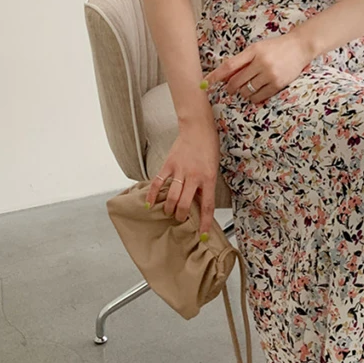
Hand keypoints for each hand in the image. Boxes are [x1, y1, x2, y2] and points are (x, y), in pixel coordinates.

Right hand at [144, 117, 219, 237]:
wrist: (198, 128)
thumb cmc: (209, 148)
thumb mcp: (213, 168)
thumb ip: (206, 185)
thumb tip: (199, 202)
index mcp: (209, 178)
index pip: (207, 206)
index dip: (205, 222)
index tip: (202, 234)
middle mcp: (194, 176)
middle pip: (186, 205)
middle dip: (181, 216)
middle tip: (180, 219)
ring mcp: (180, 170)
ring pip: (172, 197)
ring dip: (169, 208)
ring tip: (169, 212)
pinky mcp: (169, 164)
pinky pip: (158, 182)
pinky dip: (153, 195)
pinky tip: (150, 204)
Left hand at [205, 32, 311, 103]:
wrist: (299, 47)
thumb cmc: (275, 47)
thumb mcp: (257, 48)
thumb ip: (242, 60)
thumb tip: (225, 76)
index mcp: (253, 51)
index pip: (229, 66)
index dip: (216, 76)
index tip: (205, 83)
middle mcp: (261, 62)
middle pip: (236, 81)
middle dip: (230, 87)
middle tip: (230, 88)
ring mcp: (270, 74)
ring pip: (247, 91)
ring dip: (243, 92)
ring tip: (247, 87)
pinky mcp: (278, 84)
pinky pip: (259, 96)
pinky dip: (253, 97)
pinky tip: (255, 92)